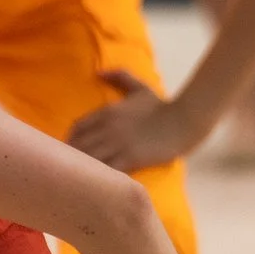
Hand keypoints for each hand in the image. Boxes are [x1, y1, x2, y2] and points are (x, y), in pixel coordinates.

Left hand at [66, 69, 199, 172]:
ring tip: (81, 176)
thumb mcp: (140, 87)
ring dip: (82, 167)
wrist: (183, 121)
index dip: (70, 139)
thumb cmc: (162, 106)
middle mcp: (108, 128)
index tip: (71, 148)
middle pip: (77, 145)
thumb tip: (99, 71)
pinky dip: (99, 176)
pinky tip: (98, 181)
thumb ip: (120, 76)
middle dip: (72, 156)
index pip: (77, 127)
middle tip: (71, 167)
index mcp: (107, 112)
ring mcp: (118, 144)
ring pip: (88, 158)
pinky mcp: (129, 159)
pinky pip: (106, 170)